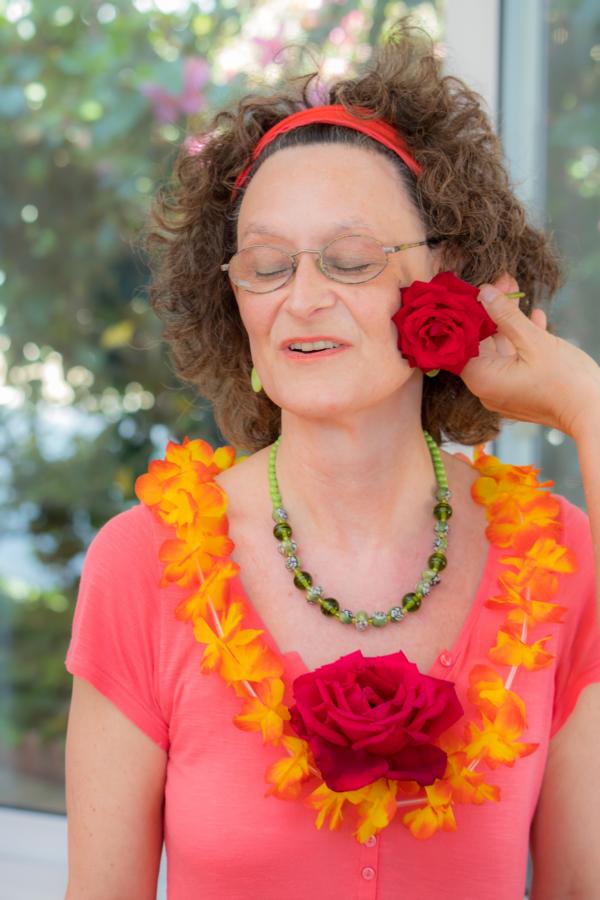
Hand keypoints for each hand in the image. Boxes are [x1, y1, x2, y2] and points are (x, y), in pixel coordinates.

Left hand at [459, 273, 599, 440]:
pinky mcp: (520, 391)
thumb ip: (506, 316)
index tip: (483, 287)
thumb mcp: (534, 341)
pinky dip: (522, 341)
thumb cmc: (565, 381)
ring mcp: (504, 391)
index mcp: (482, 379)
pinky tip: (535, 317)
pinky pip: (515, 361)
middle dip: (493, 311)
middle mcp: (487, 388)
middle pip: (482, 343)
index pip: (464, 340)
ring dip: (509, 322)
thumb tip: (485, 292)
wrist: (594, 413)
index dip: (472, 311)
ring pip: (501, 349)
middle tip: (504, 282)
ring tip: (517, 292)